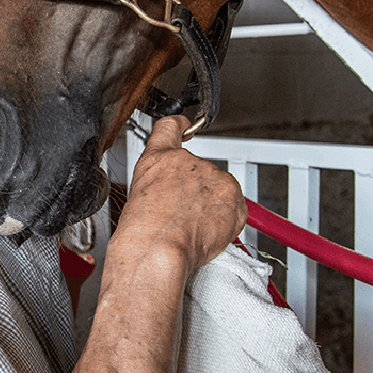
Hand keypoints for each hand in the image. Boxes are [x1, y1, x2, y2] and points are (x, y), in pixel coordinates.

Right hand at [117, 115, 246, 272]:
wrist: (158, 247)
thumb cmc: (144, 229)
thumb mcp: (138, 194)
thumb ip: (159, 181)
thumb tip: (169, 192)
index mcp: (161, 157)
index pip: (171, 127)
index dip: (180, 125)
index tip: (185, 125)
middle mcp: (190, 161)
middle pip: (199, 171)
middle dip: (195, 190)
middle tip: (182, 213)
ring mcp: (214, 177)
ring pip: (218, 190)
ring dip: (211, 205)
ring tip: (192, 225)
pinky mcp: (233, 197)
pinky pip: (234, 207)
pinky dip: (225, 219)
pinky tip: (206, 229)